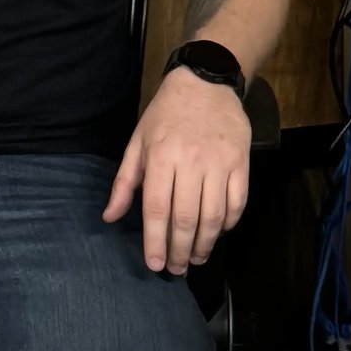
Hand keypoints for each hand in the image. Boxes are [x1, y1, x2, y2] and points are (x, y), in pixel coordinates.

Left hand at [103, 68, 249, 274]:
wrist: (205, 82)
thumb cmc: (166, 114)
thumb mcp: (138, 142)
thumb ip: (124, 182)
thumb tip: (109, 217)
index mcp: (161, 156)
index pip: (156, 209)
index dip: (155, 241)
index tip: (155, 264)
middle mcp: (191, 161)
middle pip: (185, 218)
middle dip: (179, 250)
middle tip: (177, 269)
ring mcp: (219, 162)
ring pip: (213, 216)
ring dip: (204, 244)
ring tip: (196, 258)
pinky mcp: (241, 162)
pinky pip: (237, 203)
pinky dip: (228, 224)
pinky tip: (217, 233)